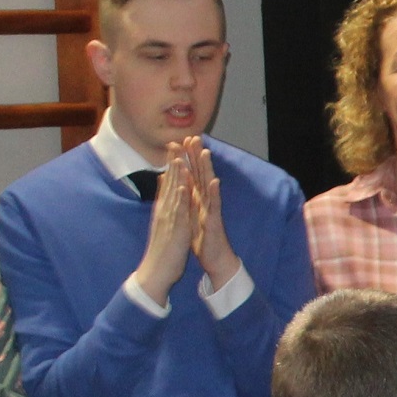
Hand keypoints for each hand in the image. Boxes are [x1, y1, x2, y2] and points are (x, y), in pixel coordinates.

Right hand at [130, 150, 199, 302]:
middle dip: (173, 162)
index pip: (168, 182)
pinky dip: (180, 197)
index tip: (173, 146)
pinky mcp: (175, 228)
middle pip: (169, 182)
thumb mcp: (162, 224)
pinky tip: (183, 184)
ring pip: (173, 192)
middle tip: (175, 141)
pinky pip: (178, 210)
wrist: (155, 272)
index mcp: (163, 209)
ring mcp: (168, 218)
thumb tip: (164, 191)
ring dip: (176, 174)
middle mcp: (164, 210)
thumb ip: (163, 207)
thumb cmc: (161, 250)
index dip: (171, 164)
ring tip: (178, 155)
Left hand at [180, 140, 239, 288]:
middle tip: (194, 137)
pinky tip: (214, 181)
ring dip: (207, 169)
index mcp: (196, 200)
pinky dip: (214, 193)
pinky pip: (214, 206)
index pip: (191, 174)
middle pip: (200, 174)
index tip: (181, 140)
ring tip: (205, 153)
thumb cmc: (203, 240)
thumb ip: (187, 200)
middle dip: (196, 156)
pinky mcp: (214, 221)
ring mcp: (211, 210)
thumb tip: (181, 186)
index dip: (186, 158)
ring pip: (208, 186)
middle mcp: (205, 202)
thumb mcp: (190, 216)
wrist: (215, 260)